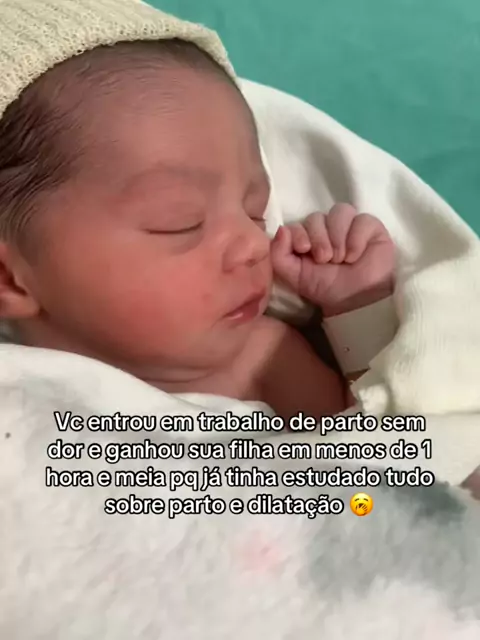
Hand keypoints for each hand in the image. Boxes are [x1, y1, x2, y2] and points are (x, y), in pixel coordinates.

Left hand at [270, 203, 394, 316]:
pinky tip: (355, 256)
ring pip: (339, 212)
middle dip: (319, 238)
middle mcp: (326, 228)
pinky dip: (356, 239)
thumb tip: (281, 229)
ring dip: (337, 237)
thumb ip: (280, 256)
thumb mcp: (295, 277)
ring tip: (341, 258)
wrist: (357, 300)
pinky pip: (361, 219)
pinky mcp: (370, 226)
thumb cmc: (326, 288)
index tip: (304, 248)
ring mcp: (348, 224)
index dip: (299, 232)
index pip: (297, 223)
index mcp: (306, 238)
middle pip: (317, 217)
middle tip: (325, 259)